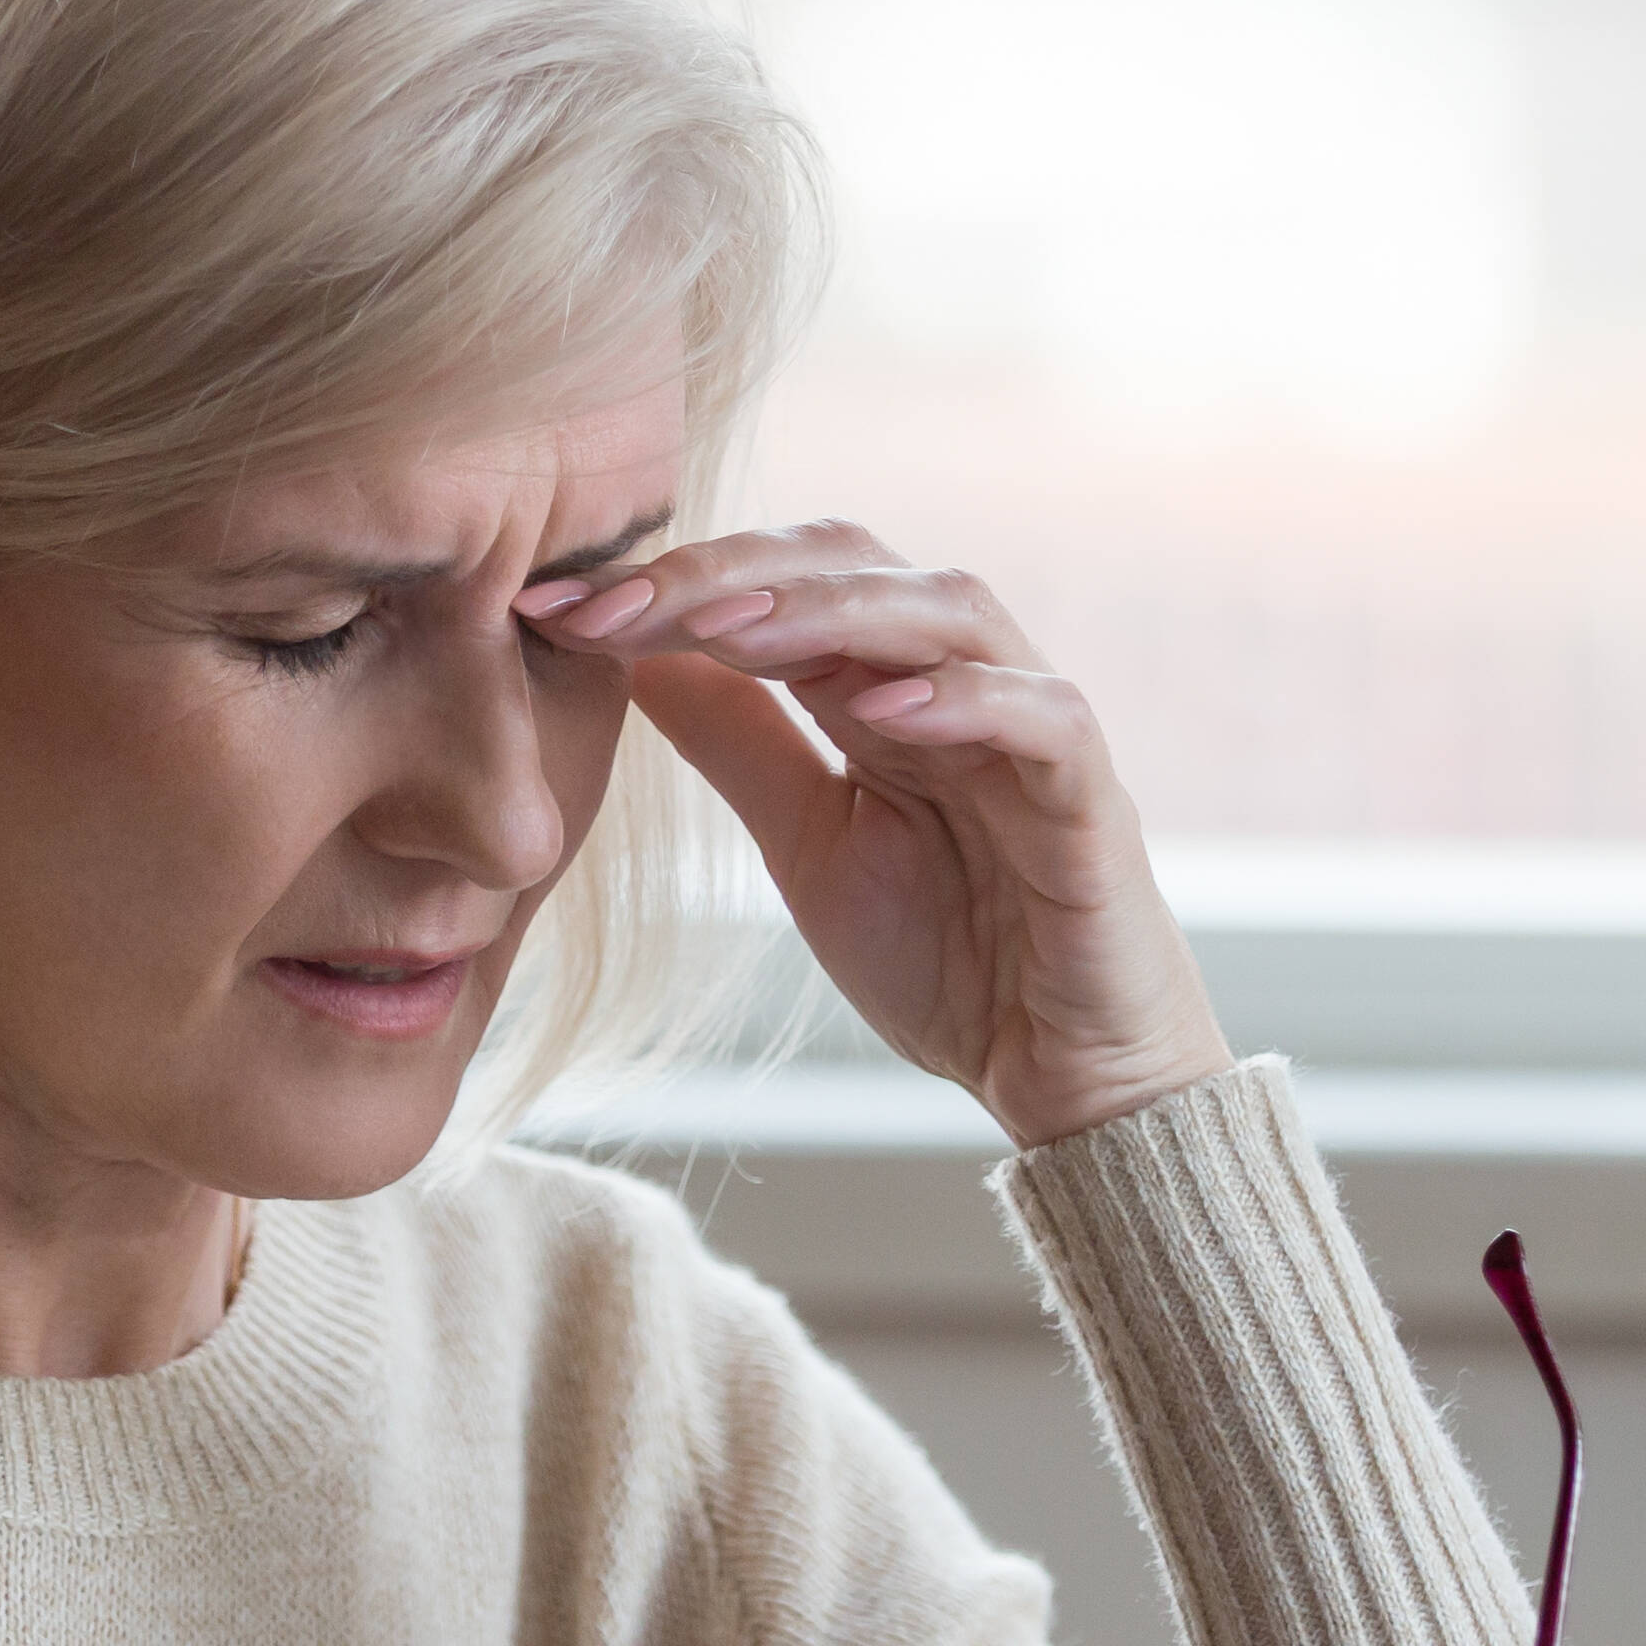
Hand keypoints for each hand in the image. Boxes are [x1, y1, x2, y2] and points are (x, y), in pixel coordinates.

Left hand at [524, 522, 1232, 1149]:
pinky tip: (882, 709)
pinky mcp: (1094, 801)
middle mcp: (960, 682)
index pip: (780, 585)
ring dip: (832, 609)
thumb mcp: (808, 843)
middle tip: (615, 603)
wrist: (1059, 1079)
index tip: (551, 610)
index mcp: (885, 688)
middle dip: (727, 574)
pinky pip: (1043, 717)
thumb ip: (740, 745)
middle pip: (855, 566)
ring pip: (946, 611)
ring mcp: (1032, 730)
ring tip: (729, 627)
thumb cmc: (953, 958)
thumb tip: (635, 653)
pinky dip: (969, 699)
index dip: (673, 583)